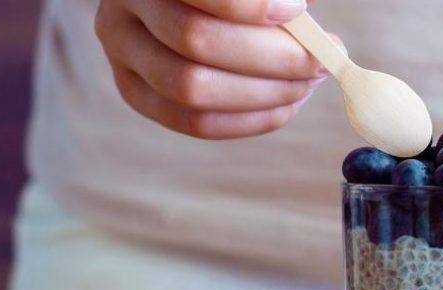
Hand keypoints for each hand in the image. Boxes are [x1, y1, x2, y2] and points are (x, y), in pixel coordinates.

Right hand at [95, 0, 333, 138]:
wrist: (191, 5)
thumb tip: (296, 14)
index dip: (251, 6)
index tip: (298, 12)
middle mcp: (122, 11)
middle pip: (195, 40)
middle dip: (271, 57)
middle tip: (320, 59)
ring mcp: (124, 57)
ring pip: (193, 90)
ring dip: (265, 93)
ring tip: (308, 81)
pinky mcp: (137, 94)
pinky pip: (196, 123)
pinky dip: (251, 118)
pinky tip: (287, 103)